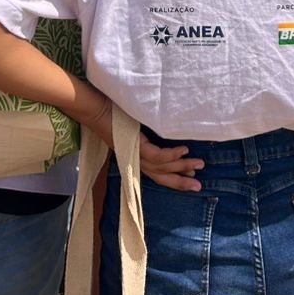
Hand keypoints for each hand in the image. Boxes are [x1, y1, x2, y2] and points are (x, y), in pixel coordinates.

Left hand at [80, 94, 203, 192]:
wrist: (94, 108)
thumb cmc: (112, 112)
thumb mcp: (134, 124)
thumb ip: (147, 132)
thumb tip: (167, 129)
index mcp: (135, 156)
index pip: (157, 173)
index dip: (174, 178)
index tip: (191, 178)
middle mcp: (135, 159)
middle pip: (161, 176)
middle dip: (181, 182)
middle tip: (199, 186)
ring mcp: (134, 154)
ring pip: (161, 167)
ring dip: (182, 167)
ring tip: (199, 165)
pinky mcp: (133, 146)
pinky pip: (156, 155)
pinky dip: (171, 155)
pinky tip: (184, 151)